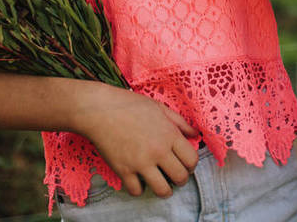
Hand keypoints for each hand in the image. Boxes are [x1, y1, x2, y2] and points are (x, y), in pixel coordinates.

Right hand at [76, 84, 200, 197]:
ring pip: (162, 190)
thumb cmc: (130, 105)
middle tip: (175, 177)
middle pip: (180, 177)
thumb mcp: (160, 108)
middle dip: (181, 179)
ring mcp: (140, 162)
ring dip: (165, 190)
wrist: (100, 110)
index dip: (191, 165)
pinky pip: (137, 191)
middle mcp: (158, 151)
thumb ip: (180, 122)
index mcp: (169, 134)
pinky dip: (139, 189)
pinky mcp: (123, 170)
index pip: (191, 159)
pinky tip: (139, 181)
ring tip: (162, 185)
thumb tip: (196, 135)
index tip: (186, 165)